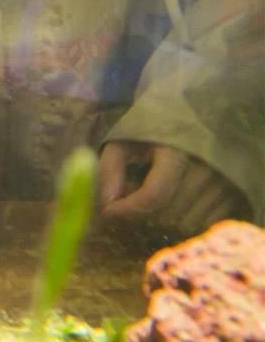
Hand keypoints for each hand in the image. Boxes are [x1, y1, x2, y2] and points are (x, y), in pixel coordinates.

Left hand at [98, 141, 252, 236]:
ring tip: (153, 197)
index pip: (154, 195)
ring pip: (185, 224)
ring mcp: (224, 184)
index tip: (107, 211)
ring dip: (163, 219)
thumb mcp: (125, 139)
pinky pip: (202, 225)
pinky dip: (183, 221)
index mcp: (177, 150)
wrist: (196, 116)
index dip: (127, 209)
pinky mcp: (235, 196)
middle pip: (168, 214)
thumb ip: (109, 167)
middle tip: (130, 197)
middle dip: (141, 212)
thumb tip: (106, 204)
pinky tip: (174, 202)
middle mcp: (206, 169)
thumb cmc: (154, 130)